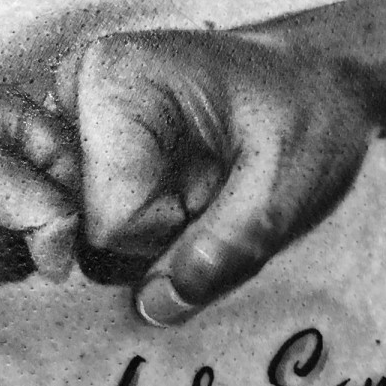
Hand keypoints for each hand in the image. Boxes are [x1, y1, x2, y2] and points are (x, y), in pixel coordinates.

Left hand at [0, 90, 79, 287]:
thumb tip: (66, 261)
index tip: (40, 230)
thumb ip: (46, 209)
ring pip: (37, 244)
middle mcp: (11, 154)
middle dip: (25, 232)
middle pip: (61, 212)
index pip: (79, 167)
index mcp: (18, 117)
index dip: (64, 207)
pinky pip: (11, 265)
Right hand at [56, 29, 376, 324]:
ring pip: (88, 232)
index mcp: (113, 80)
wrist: (315, 78)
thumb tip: (155, 306)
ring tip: (199, 177)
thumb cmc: (307, 112)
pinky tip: (176, 179)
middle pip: (89, 229)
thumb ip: (227, 248)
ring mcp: (70, 119)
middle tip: (214, 182)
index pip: (112, 222)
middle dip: (157, 231)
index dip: (174, 229)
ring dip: (151, 228)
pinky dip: (141, 219)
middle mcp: (73, 92)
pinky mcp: (79, 142)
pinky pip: (93, 220)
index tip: (221, 186)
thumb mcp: (289, 183)